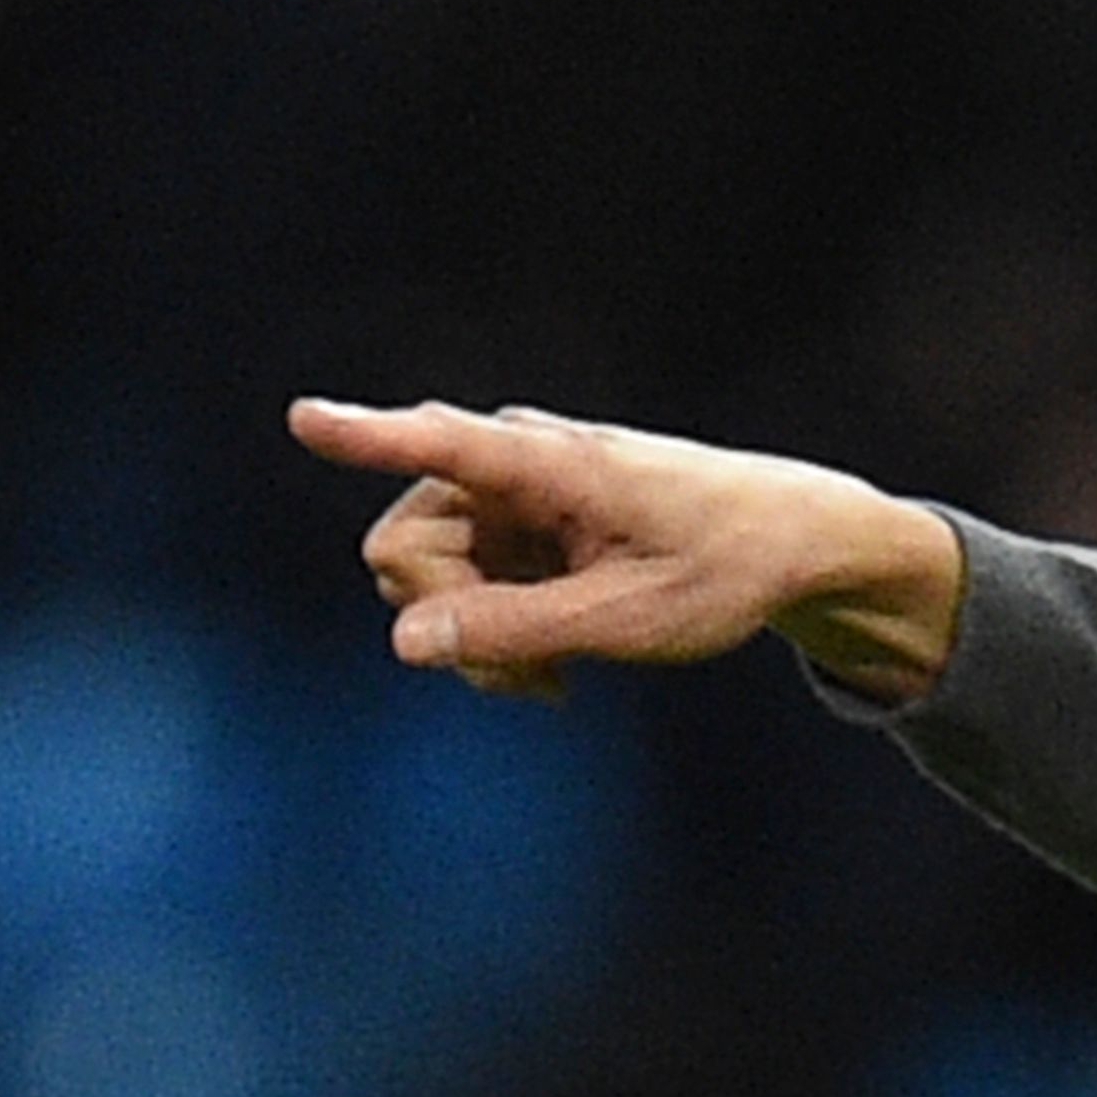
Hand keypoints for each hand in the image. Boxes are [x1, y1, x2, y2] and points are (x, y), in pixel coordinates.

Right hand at [284, 397, 967, 702]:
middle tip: (530, 678)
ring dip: (472, 638)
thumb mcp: (629, 620)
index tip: (304, 417)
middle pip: (404, 546)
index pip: (441, 444)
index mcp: (550, 465)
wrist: (792, 542)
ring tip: (553, 678)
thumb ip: (515, 631)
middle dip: (446, 620)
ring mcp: (509, 497)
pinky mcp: (516, 528)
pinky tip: (554, 667)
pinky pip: (461, 587)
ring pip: (426, 576)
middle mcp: (512, 464)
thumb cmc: (725, 569)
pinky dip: (495, 633)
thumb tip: (403, 642)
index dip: (367, 436)